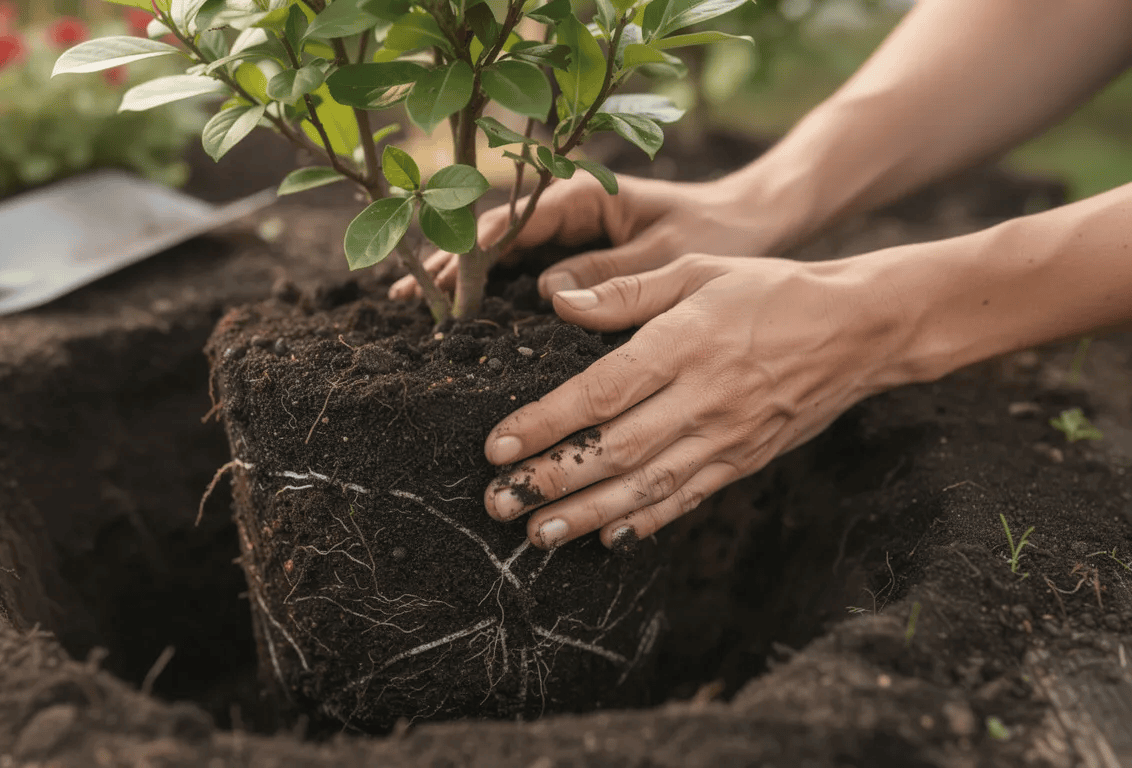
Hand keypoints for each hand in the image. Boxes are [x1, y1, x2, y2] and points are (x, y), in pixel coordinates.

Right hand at [387, 171, 792, 301]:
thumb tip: (547, 295)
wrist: (748, 225)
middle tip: (405, 301)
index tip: (444, 285)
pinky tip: (460, 315)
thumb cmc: (714, 234)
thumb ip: (609, 274)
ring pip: (500, 253)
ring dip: (460, 280)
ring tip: (413, 308)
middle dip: (449, 266)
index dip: (474, 253)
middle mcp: (566, 207)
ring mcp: (567, 230)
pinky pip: (522, 270)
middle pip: (493, 235)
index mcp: (584, 195)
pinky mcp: (574, 253)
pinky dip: (490, 291)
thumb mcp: (666, 258)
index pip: (514, 221)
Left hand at [482, 252, 905, 548]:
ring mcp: (726, 436)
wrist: (861, 329)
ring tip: (537, 534)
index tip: (497, 448)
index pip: (600, 392)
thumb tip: (560, 303)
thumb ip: (625, 292)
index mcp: (683, 344)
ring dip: (586, 514)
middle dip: (550, 481)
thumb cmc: (770, 290)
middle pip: (613, 449)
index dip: (544, 424)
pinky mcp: (744, 460)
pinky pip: (688, 498)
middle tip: (496, 502)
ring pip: (645, 485)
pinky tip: (608, 539)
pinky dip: (647, 523)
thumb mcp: (698, 271)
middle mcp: (702, 397)